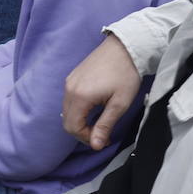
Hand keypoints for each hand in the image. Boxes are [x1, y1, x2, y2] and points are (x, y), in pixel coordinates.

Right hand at [61, 34, 140, 150]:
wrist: (125, 47)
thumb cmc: (126, 75)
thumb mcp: (119, 104)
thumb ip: (104, 125)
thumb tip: (95, 145)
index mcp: (80, 96)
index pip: (72, 127)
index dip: (87, 138)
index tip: (104, 139)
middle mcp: (69, 88)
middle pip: (67, 120)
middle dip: (82, 132)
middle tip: (102, 133)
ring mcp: (69, 81)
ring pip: (67, 110)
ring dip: (80, 121)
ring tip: (100, 122)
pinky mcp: (73, 76)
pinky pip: (69, 99)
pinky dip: (78, 110)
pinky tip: (94, 108)